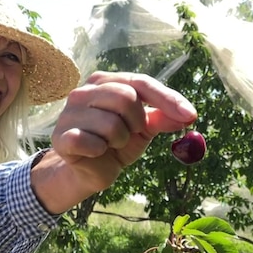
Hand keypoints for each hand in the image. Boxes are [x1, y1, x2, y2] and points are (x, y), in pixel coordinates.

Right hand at [50, 71, 196, 195]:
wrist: (89, 171)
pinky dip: (100, 151)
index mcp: (106, 82)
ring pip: (111, 124)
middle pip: (126, 98)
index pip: (141, 83)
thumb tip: (188, 115)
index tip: (191, 116)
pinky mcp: (61, 137)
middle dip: (136, 122)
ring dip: (119, 141)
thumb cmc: (117, 143)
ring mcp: (69, 112)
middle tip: (129, 134)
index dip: (168, 99)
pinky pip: (92, 142)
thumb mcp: (144, 129)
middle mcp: (84, 91)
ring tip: (110, 144)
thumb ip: (163, 117)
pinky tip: (95, 152)